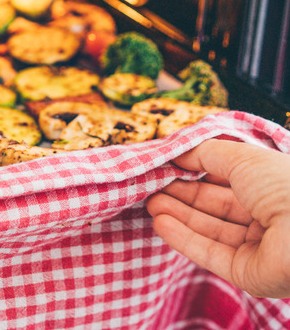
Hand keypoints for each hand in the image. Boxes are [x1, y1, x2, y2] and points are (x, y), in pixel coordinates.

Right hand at [147, 139, 289, 297]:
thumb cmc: (284, 186)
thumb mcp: (241, 158)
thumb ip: (206, 154)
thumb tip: (178, 153)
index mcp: (272, 188)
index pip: (227, 181)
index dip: (196, 174)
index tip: (166, 168)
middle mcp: (267, 218)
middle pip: (215, 207)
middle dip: (181, 196)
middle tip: (150, 188)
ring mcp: (257, 248)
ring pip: (209, 230)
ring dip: (177, 216)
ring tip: (149, 204)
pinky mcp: (246, 273)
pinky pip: (210, 254)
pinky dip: (183, 238)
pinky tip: (159, 223)